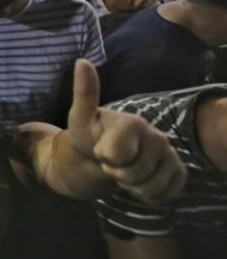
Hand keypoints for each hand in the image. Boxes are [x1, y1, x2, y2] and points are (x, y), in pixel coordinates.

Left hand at [65, 59, 187, 204]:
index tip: (100, 148)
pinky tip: (138, 179)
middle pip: (132, 175)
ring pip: (148, 188)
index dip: (104, 156)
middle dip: (115, 173)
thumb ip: (84, 93)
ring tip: (123, 169)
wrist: (103, 154)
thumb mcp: (79, 117)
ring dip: (130, 186)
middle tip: (111, 161)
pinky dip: (146, 195)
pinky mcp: (178, 173)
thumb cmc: (90, 135)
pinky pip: (161, 196)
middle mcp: (158, 136)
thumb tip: (81, 62)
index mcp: (134, 123)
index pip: (116, 155)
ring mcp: (170, 155)